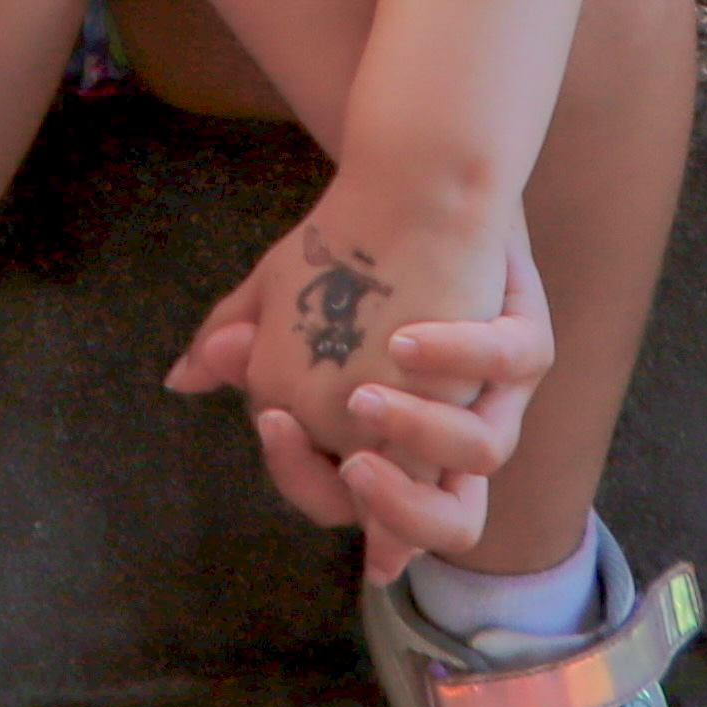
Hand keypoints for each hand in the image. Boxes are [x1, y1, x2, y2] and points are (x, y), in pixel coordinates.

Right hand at [165, 191, 547, 575]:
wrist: (417, 185)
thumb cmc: (351, 258)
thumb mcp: (283, 302)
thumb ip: (239, 350)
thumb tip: (183, 380)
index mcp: (393, 444)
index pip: (358, 506)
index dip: (316, 486)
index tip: (273, 424)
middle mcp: (455, 432)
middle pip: (447, 521)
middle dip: (392, 507)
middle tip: (337, 457)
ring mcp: (495, 390)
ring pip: (488, 452)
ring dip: (423, 431)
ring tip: (364, 399)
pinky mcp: (523, 337)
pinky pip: (511, 360)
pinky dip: (460, 353)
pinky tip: (406, 339)